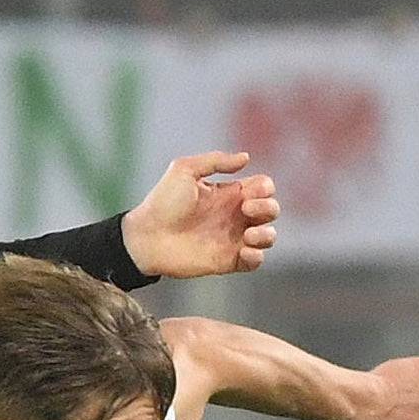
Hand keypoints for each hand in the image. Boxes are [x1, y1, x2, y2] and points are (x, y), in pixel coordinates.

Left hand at [121, 151, 281, 276]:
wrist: (146, 237)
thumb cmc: (162, 202)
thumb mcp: (185, 170)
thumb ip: (216, 161)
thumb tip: (246, 158)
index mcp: (228, 193)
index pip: (263, 188)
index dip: (264, 189)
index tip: (247, 193)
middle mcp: (234, 215)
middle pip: (271, 210)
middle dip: (268, 208)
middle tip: (245, 210)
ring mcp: (232, 239)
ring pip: (269, 236)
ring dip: (267, 234)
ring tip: (248, 235)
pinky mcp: (228, 261)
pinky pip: (256, 261)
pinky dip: (257, 256)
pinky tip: (243, 250)